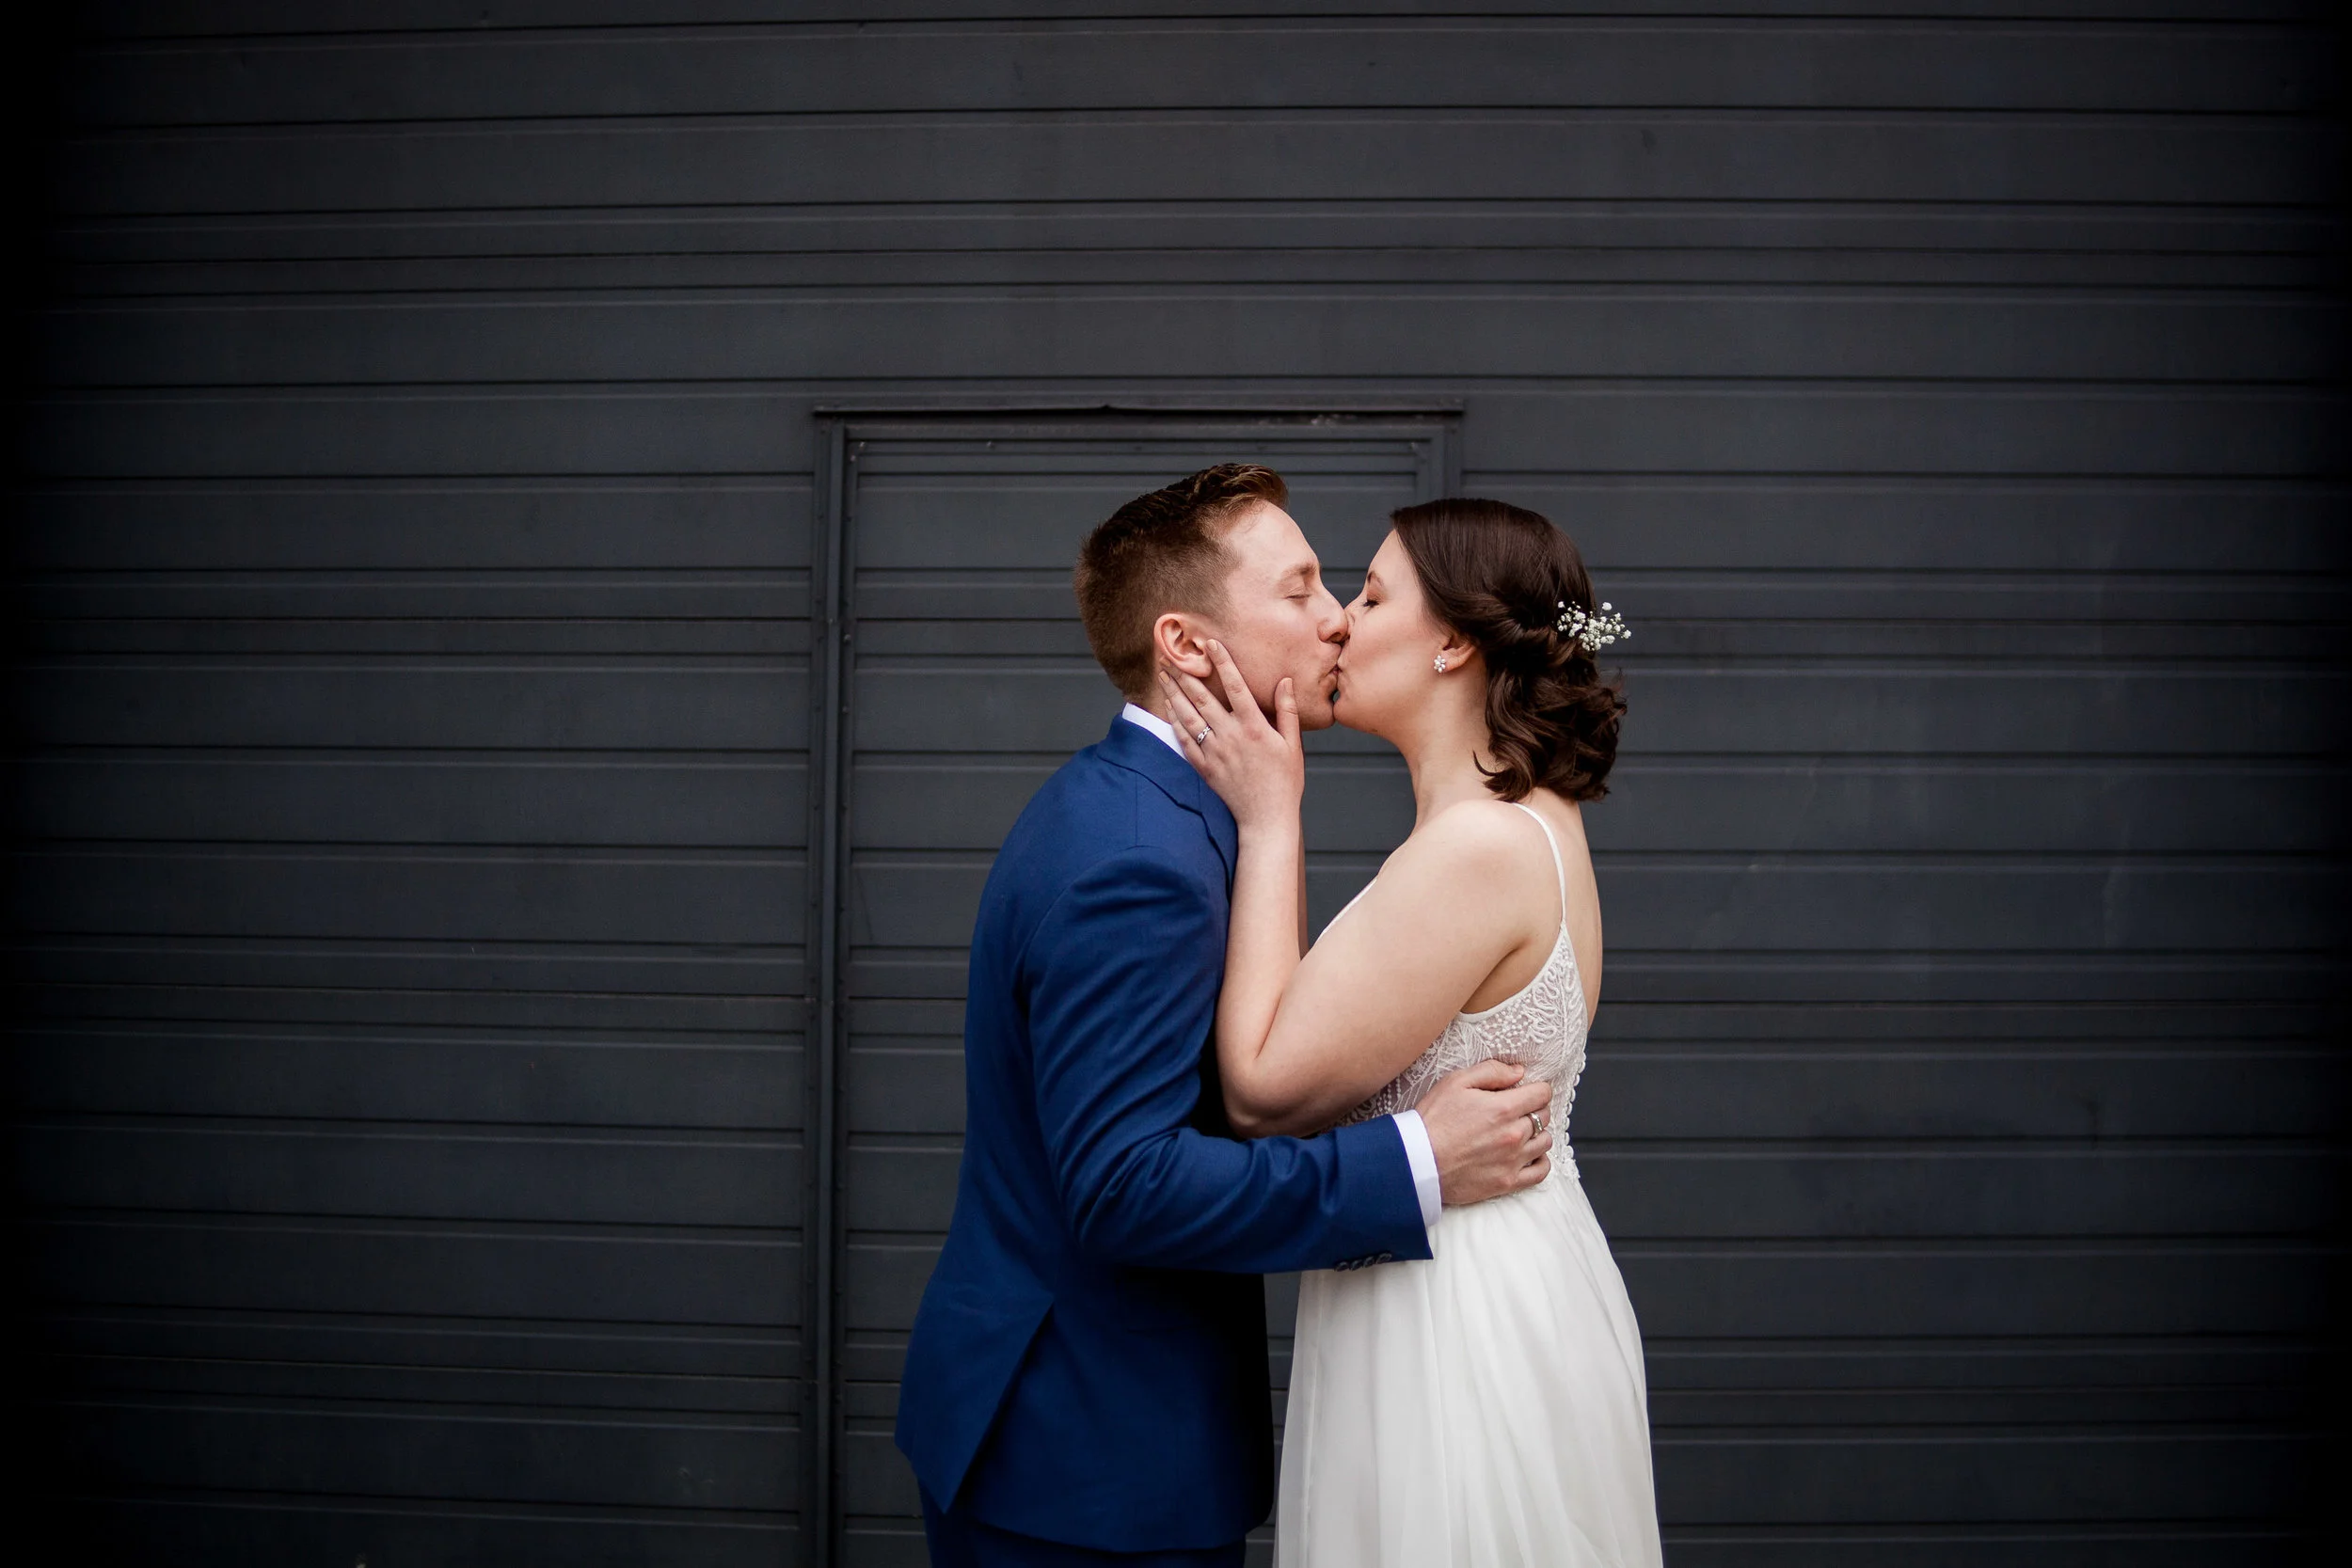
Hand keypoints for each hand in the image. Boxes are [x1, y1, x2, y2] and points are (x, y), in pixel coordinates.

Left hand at [1159, 639, 1304, 833]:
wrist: (1267, 817)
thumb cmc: (1285, 781)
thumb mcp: (1293, 744)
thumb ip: (1288, 711)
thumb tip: (1284, 681)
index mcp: (1255, 727)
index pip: (1236, 687)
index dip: (1223, 663)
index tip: (1211, 644)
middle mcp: (1232, 736)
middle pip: (1203, 699)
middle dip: (1186, 675)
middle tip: (1170, 657)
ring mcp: (1215, 752)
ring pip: (1189, 717)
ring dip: (1174, 694)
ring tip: (1164, 677)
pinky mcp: (1205, 767)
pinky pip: (1185, 741)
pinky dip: (1174, 723)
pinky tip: (1168, 709)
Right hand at [1416, 1059, 1552, 1205]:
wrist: (1417, 1162)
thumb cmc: (1433, 1120)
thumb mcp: (1455, 1082)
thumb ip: (1491, 1072)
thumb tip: (1519, 1072)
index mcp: (1504, 1108)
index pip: (1542, 1093)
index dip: (1535, 1088)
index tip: (1525, 1091)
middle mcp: (1514, 1134)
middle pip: (1544, 1116)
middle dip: (1533, 1109)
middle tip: (1516, 1110)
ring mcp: (1513, 1161)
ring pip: (1545, 1142)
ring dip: (1537, 1133)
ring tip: (1520, 1131)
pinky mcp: (1508, 1182)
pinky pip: (1541, 1172)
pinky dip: (1540, 1161)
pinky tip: (1528, 1154)